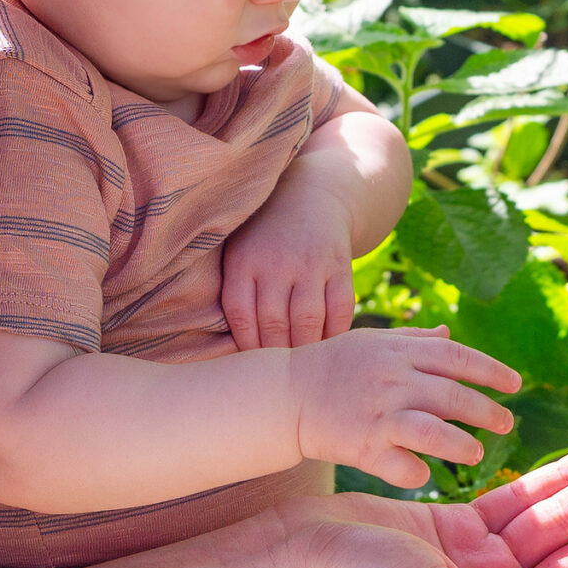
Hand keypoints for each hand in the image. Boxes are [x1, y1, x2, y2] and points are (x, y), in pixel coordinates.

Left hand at [221, 168, 357, 349]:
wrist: (311, 195)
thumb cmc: (264, 237)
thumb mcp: (238, 249)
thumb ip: (234, 289)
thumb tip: (227, 349)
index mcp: (245, 260)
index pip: (241, 315)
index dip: (245, 345)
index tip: (250, 361)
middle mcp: (277, 261)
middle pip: (274, 323)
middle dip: (274, 354)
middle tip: (276, 372)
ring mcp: (311, 263)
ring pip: (307, 322)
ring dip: (303, 350)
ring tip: (299, 364)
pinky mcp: (340, 266)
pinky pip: (339, 310)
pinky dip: (333, 334)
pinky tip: (325, 345)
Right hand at [287, 326, 518, 488]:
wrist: (284, 394)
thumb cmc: (332, 365)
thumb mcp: (372, 341)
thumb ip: (413, 338)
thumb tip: (450, 332)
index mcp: (398, 351)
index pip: (457, 357)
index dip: (492, 370)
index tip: (515, 384)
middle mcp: (392, 381)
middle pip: (454, 396)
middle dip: (488, 411)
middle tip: (507, 424)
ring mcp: (378, 415)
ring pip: (435, 433)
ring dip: (461, 445)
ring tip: (475, 453)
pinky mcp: (363, 447)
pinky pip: (401, 466)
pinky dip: (416, 473)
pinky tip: (423, 474)